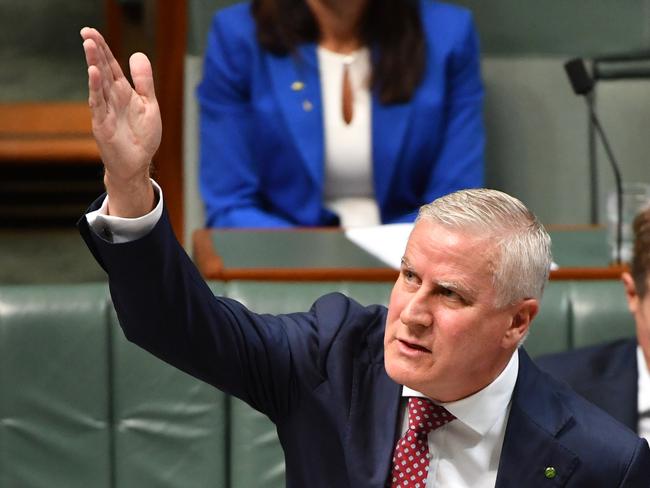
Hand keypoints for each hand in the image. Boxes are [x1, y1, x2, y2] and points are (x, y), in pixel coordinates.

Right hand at [81, 27, 160, 216]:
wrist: (137, 164)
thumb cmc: (142, 136)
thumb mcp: (149, 105)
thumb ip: (144, 82)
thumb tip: (138, 54)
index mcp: (123, 92)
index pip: (111, 66)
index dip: (103, 49)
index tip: (92, 32)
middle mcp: (112, 99)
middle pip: (102, 71)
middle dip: (95, 52)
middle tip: (86, 32)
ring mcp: (105, 111)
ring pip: (99, 84)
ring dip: (94, 64)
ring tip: (89, 45)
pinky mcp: (103, 125)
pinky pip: (98, 104)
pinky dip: (95, 89)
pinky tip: (94, 73)